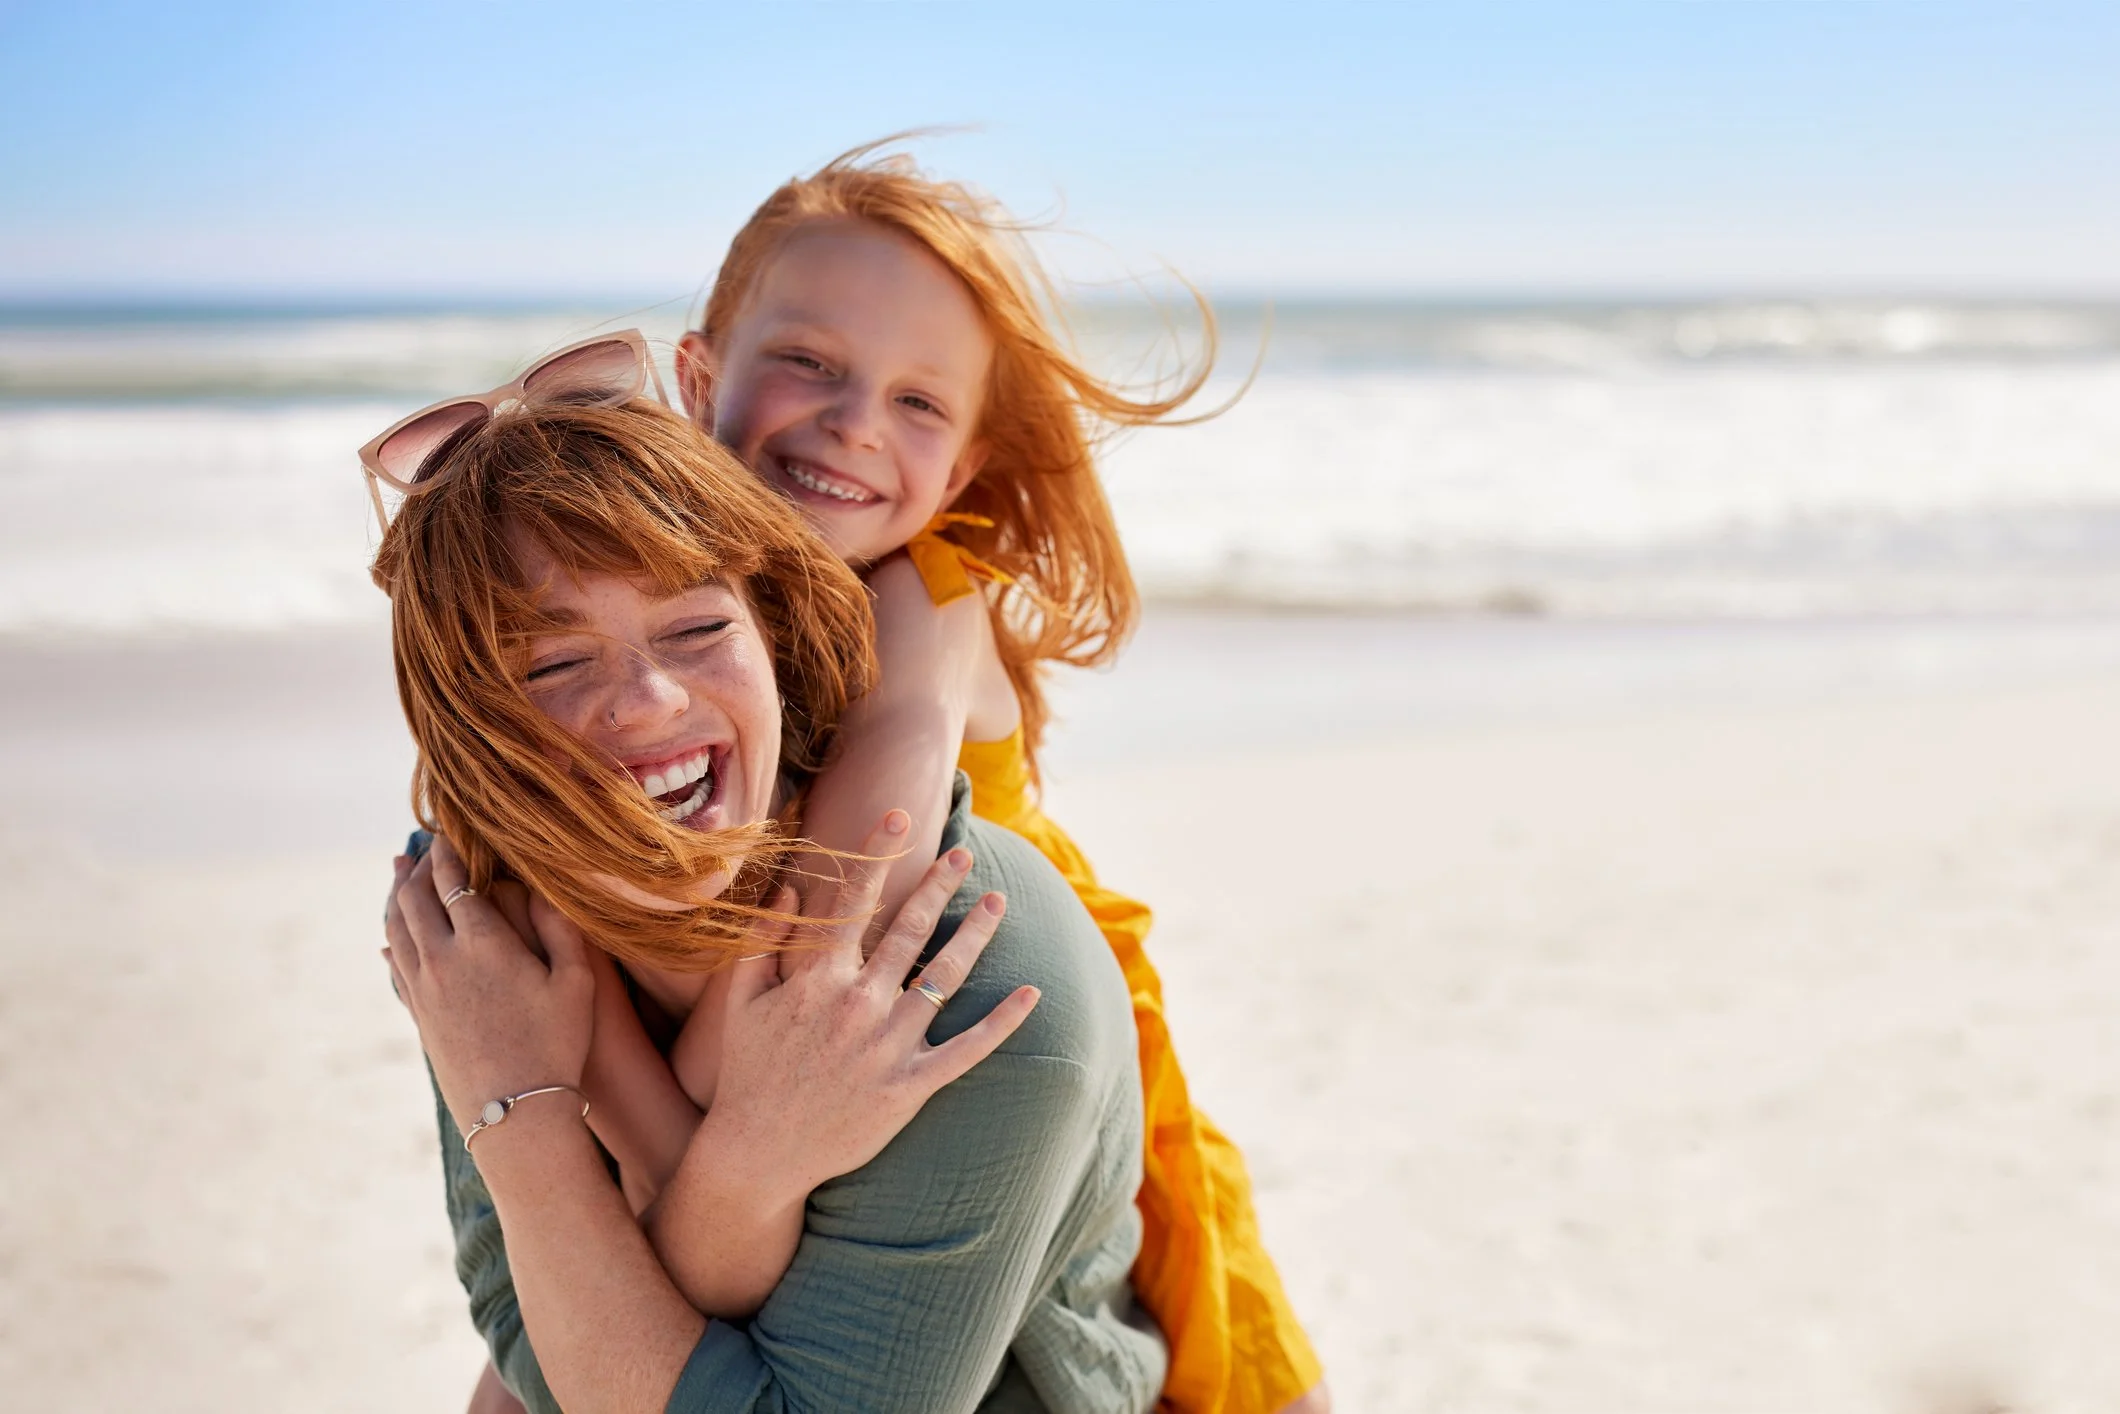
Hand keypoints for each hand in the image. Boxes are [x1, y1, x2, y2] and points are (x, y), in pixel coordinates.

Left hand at [382, 836, 595, 1134]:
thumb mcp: (576, 981)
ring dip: (396, 897)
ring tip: (398, 875)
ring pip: (397, 930)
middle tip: (421, 847)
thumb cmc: (557, 1044)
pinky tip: (390, 939)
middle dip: (418, 868)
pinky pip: (395, 968)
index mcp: (483, 943)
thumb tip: (544, 884)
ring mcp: (424, 990)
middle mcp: (443, 960)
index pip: (455, 881)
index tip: (451, 830)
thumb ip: (559, 926)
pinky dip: (392, 942)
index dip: (450, 851)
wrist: (515, 1112)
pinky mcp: (419, 1017)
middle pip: (415, 899)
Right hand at [693, 811, 1039, 1203]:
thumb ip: (763, 942)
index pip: (855, 902)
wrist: (757, 1153)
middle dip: (939, 884)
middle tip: (964, 853)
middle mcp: (859, 1004)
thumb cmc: (749, 1075)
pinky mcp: (911, 1086)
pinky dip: (1002, 1021)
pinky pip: (967, 1048)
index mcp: (818, 979)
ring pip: (945, 976)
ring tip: (998, 901)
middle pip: (910, 929)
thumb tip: (790, 889)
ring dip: (976, 934)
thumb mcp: (742, 1002)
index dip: (878, 854)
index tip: (899, 816)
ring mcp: (889, 1046)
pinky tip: (1030, 993)